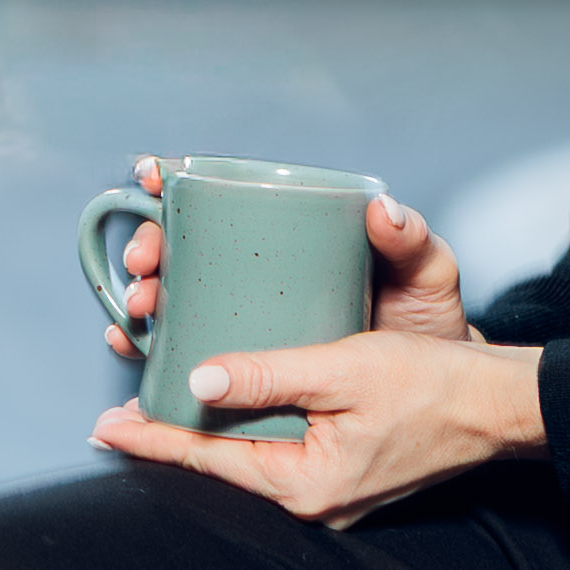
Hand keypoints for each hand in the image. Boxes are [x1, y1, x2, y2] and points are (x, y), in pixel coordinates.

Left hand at [94, 328, 544, 526]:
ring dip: (205, 426)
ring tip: (158, 399)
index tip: (103, 426)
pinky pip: (276, 449)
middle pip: (221, 462)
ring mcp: (327, 492)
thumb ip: (270, 375)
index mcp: (305, 485)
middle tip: (121, 407)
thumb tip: (198, 378)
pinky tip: (226, 400)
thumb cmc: (434, 386)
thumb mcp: (345, 369)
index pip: (208, 459)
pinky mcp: (341, 473)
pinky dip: (245, 424)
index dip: (152, 438)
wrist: (499, 407)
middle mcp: (310, 500)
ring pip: (247, 455)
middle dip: (170, 432)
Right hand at [100, 165, 470, 360]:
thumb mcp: (427, 273)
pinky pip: (184, 348)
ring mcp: (246, 314)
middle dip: (148, 248)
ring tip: (138, 312)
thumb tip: (381, 209)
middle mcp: (257, 268)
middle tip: (146, 265)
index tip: (152, 175)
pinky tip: (134, 347)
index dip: (174, 179)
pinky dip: (149, 346)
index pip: (220, 196)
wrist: (435, 394)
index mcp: (290, 233)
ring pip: (173, 296)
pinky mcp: (244, 363)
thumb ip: (412, 239)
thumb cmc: (426, 320)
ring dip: (140, 297)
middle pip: (181, 245)